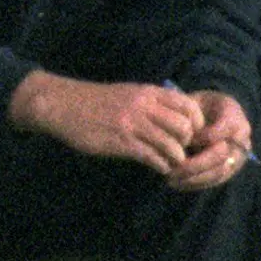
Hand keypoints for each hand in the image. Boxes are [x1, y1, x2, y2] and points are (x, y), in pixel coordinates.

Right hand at [10, 69, 207, 174]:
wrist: (64, 105)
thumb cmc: (97, 101)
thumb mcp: (128, 92)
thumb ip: (152, 101)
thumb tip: (177, 115)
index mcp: (148, 92)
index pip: (188, 105)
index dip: (196, 123)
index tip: (190, 134)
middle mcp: (144, 106)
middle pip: (185, 127)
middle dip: (187, 143)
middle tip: (180, 151)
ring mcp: (133, 124)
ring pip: (171, 145)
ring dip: (175, 159)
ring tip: (171, 163)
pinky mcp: (121, 142)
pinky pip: (152, 157)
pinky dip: (161, 166)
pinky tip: (158, 168)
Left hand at [170, 90, 254, 191]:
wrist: (211, 112)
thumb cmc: (199, 105)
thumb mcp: (194, 101)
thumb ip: (192, 115)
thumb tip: (190, 138)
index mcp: (234, 116)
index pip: (220, 132)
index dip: (201, 138)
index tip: (183, 140)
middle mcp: (241, 138)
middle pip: (221, 157)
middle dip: (195, 165)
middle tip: (174, 169)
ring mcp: (238, 156)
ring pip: (218, 172)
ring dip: (194, 178)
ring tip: (172, 179)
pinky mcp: (231, 169)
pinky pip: (216, 181)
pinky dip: (196, 184)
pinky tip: (179, 183)